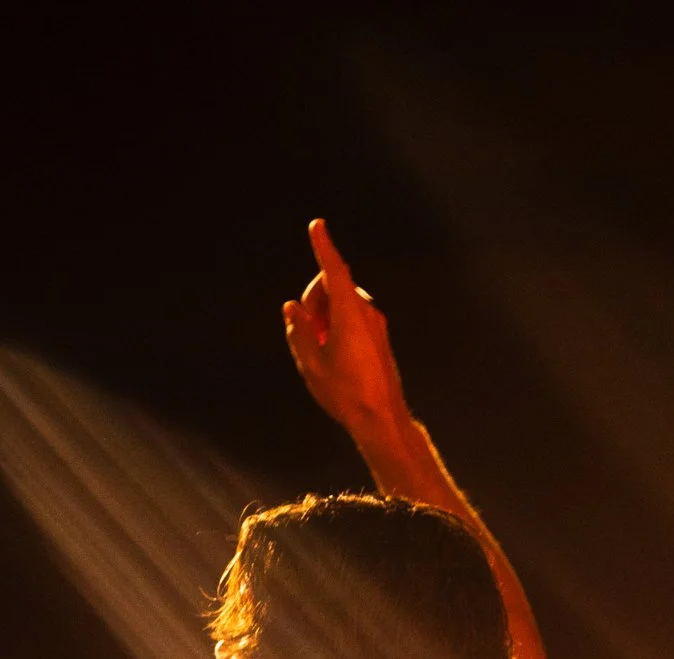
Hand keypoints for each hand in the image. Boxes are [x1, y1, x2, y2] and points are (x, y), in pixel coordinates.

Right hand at [284, 219, 408, 433]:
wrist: (381, 418)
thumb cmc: (345, 393)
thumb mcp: (311, 364)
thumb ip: (299, 331)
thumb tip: (292, 309)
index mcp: (350, 314)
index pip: (334, 271)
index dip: (323, 247)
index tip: (317, 226)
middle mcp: (367, 312)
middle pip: (333, 287)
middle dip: (313, 299)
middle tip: (305, 332)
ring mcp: (376, 323)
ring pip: (341, 303)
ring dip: (324, 315)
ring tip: (319, 350)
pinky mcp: (378, 336)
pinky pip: (352, 317)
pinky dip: (336, 324)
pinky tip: (331, 354)